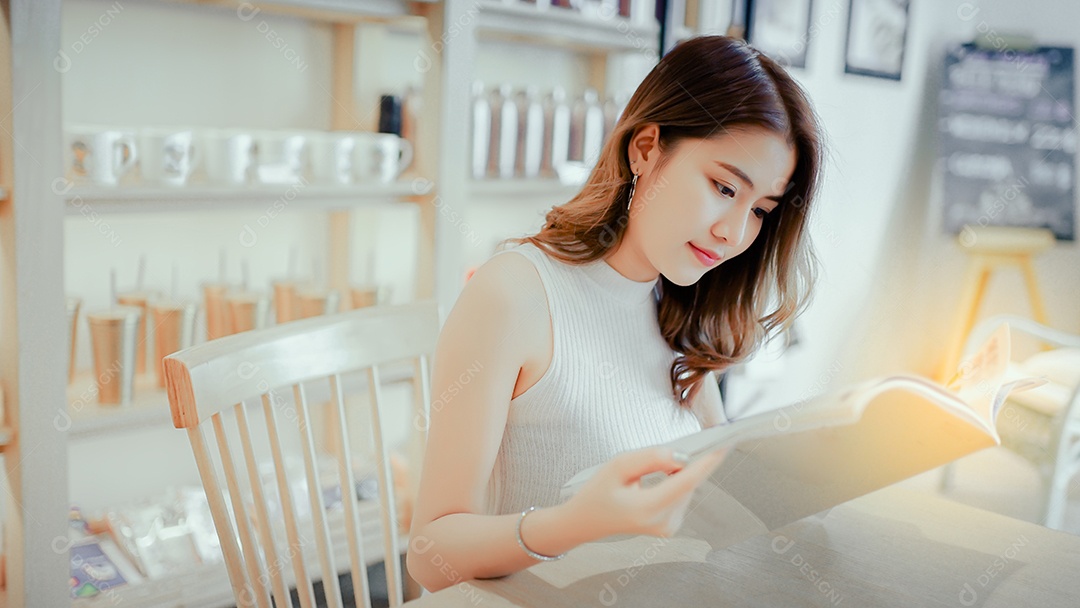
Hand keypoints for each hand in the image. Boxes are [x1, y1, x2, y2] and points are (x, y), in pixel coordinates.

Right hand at [563, 446, 726, 540]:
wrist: (587, 520)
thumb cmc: (598, 493)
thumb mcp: (618, 466)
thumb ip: (650, 457)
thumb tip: (680, 456)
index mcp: (648, 508)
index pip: (686, 481)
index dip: (706, 462)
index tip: (723, 447)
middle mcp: (663, 522)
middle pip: (687, 482)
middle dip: (677, 465)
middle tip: (646, 466)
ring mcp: (669, 527)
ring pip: (685, 487)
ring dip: (673, 475)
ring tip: (641, 480)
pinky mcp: (671, 526)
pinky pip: (681, 495)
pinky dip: (672, 485)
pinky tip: (651, 487)